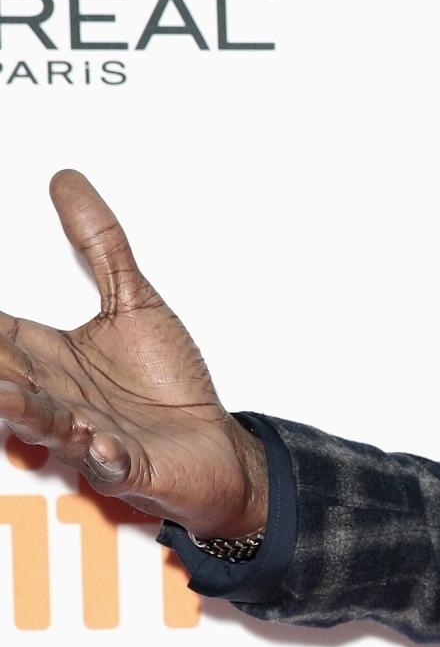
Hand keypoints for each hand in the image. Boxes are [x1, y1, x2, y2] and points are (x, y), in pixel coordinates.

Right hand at [0, 170, 267, 539]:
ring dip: (28, 412)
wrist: (212, 445)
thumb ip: (99, 246)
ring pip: (48, 424)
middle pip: (8, 378)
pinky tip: (101, 446)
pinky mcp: (130, 464)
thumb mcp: (133, 301)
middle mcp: (59, 397)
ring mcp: (90, 434)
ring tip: (8, 395)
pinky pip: (113, 464)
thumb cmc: (166, 383)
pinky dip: (105, 457)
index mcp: (50, 358)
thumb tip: (66, 181)